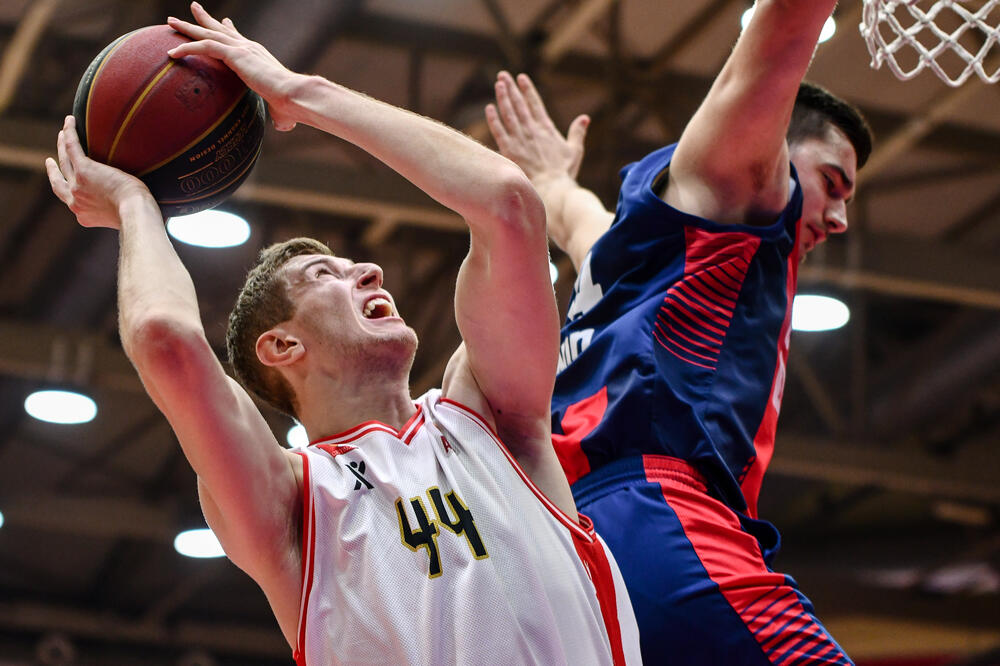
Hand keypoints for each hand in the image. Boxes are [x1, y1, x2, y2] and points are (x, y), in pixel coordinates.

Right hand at [45, 116, 155, 229]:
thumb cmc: (137, 213)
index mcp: (84, 215)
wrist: (135, 210)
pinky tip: (70, 121)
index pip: (72, 202)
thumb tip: (130, 206)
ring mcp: (77, 184)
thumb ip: (116, 210)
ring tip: (61, 134)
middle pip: (59, 182)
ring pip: (64, 160)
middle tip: (50, 162)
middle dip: (54, 171)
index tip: (70, 185)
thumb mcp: (121, 216)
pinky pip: (72, 147)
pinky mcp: (84, 169)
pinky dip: (69, 133)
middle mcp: (75, 202)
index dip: (70, 192)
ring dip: (61, 145)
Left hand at [167, 2, 299, 130]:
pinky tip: (172, 52)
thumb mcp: (282, 109)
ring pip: (209, 33)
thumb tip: (284, 127)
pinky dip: (187, 47)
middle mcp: (249, 47)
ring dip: (188, 28)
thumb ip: (279, 115)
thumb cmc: (292, 105)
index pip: (240, 39)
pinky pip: (205, 46)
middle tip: (193, 8)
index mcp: (259, 56)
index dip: (230, 30)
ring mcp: (242, 49)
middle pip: (221, 29)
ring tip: (170, 22)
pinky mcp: (235, 55)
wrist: (295, 95)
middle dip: (205, 19)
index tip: (224, 22)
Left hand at [485, 71, 589, 188]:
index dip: (527, 89)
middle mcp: (531, 130)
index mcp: (546, 129)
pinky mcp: (509, 150)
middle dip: (511, 88)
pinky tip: (489, 108)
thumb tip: (585, 118)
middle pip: (519, 104)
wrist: (552, 188)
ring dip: (503, 97)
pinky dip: (494, 119)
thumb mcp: (575, 151)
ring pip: (508, 113)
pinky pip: (499, 131)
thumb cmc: (564, 173)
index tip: (521, 77)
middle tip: (503, 74)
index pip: (535, 103)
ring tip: (498, 84)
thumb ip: (578, 132)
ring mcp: (519, 139)